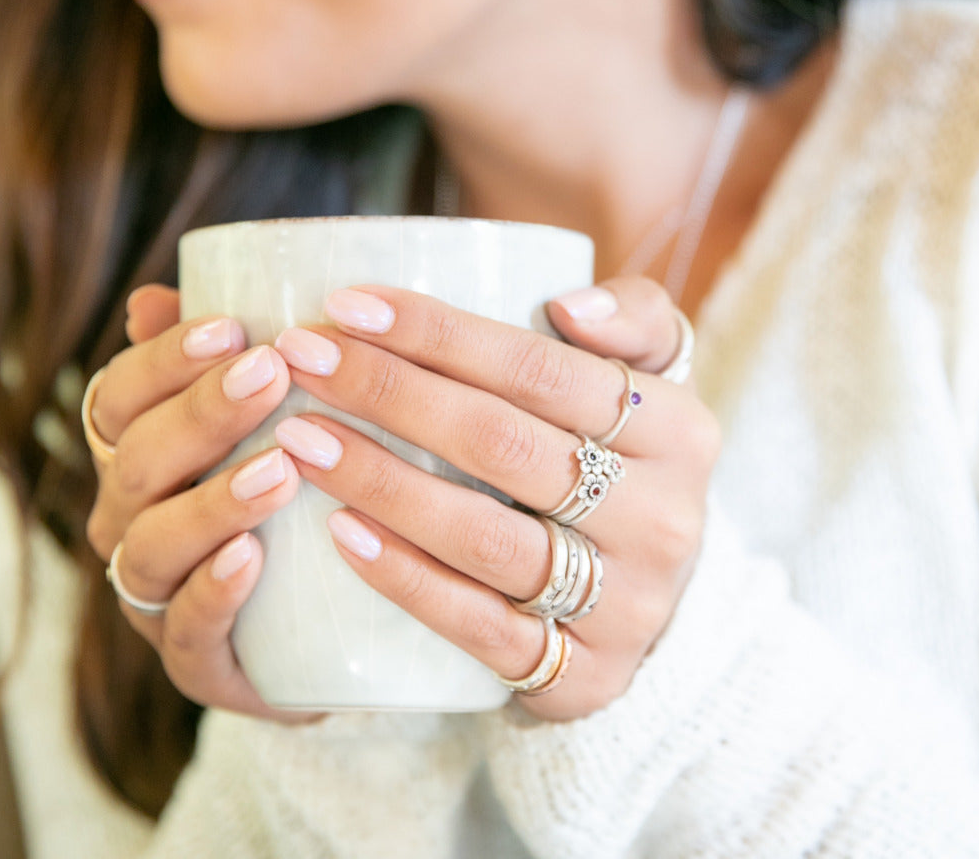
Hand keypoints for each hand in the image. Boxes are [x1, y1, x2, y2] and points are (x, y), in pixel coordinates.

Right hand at [83, 285, 306, 718]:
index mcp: (136, 452)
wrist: (325, 615)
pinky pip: (187, 630)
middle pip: (137, 461)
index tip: (231, 328)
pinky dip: (213, 592)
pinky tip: (251, 558)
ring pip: (153, 544)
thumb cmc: (285, 490)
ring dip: (212, 502)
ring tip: (279, 469)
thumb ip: (213, 360)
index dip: (163, 361)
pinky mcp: (195, 659)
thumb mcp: (261, 418)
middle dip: (201, 414)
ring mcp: (153, 593)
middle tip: (272, 373)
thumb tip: (151, 297)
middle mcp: (129, 519)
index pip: (119, 397)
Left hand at [272, 277, 720, 719]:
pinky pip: (478, 624)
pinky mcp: (583, 673)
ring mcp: (624, 602)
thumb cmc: (629, 460)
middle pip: (500, 443)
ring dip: (379, 481)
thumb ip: (634, 317)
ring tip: (300, 437)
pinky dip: (404, 576)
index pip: (541, 368)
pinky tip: (339, 531)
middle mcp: (661, 517)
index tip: (348, 305)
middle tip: (302, 357)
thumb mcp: (654, 379)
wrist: (656, 594)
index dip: (439, 332)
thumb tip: (569, 304)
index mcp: (678, 428)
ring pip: (481, 535)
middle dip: (388, 392)